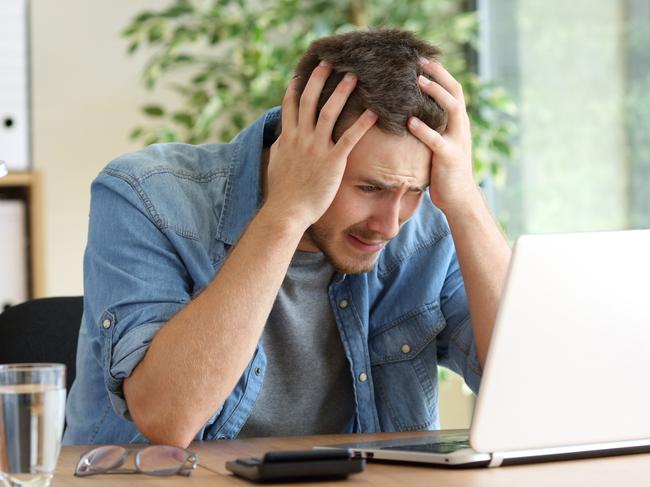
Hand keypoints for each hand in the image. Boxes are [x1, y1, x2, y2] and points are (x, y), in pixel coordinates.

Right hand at [265, 62, 377, 227]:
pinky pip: (349, 138)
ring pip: (329, 113)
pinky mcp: (332, 161)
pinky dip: (361, 123)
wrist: (287, 211)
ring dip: (342, 92)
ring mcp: (316, 148)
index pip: (290, 106)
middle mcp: (301, 138)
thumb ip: (280, 147)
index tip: (301, 74)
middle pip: (310, 101)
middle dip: (319, 79)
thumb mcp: (276, 164)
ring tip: (353, 77)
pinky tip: (373, 111)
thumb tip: (281, 137)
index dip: (296, 88)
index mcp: (287, 138)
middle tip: (330, 62)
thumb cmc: (282, 193)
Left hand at [407, 59, 479, 213]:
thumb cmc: (443, 171)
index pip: (453, 89)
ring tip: (418, 81)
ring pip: (452, 109)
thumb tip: (409, 112)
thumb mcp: (438, 144)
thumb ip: (431, 127)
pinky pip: (436, 140)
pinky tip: (409, 121)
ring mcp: (457, 141)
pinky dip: (423, 129)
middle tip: (420, 61)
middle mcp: (461, 127)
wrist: (459, 198)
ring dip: (436, 93)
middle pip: (455, 92)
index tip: (422, 58)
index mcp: (458, 123)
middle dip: (439, 74)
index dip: (440, 72)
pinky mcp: (449, 157)